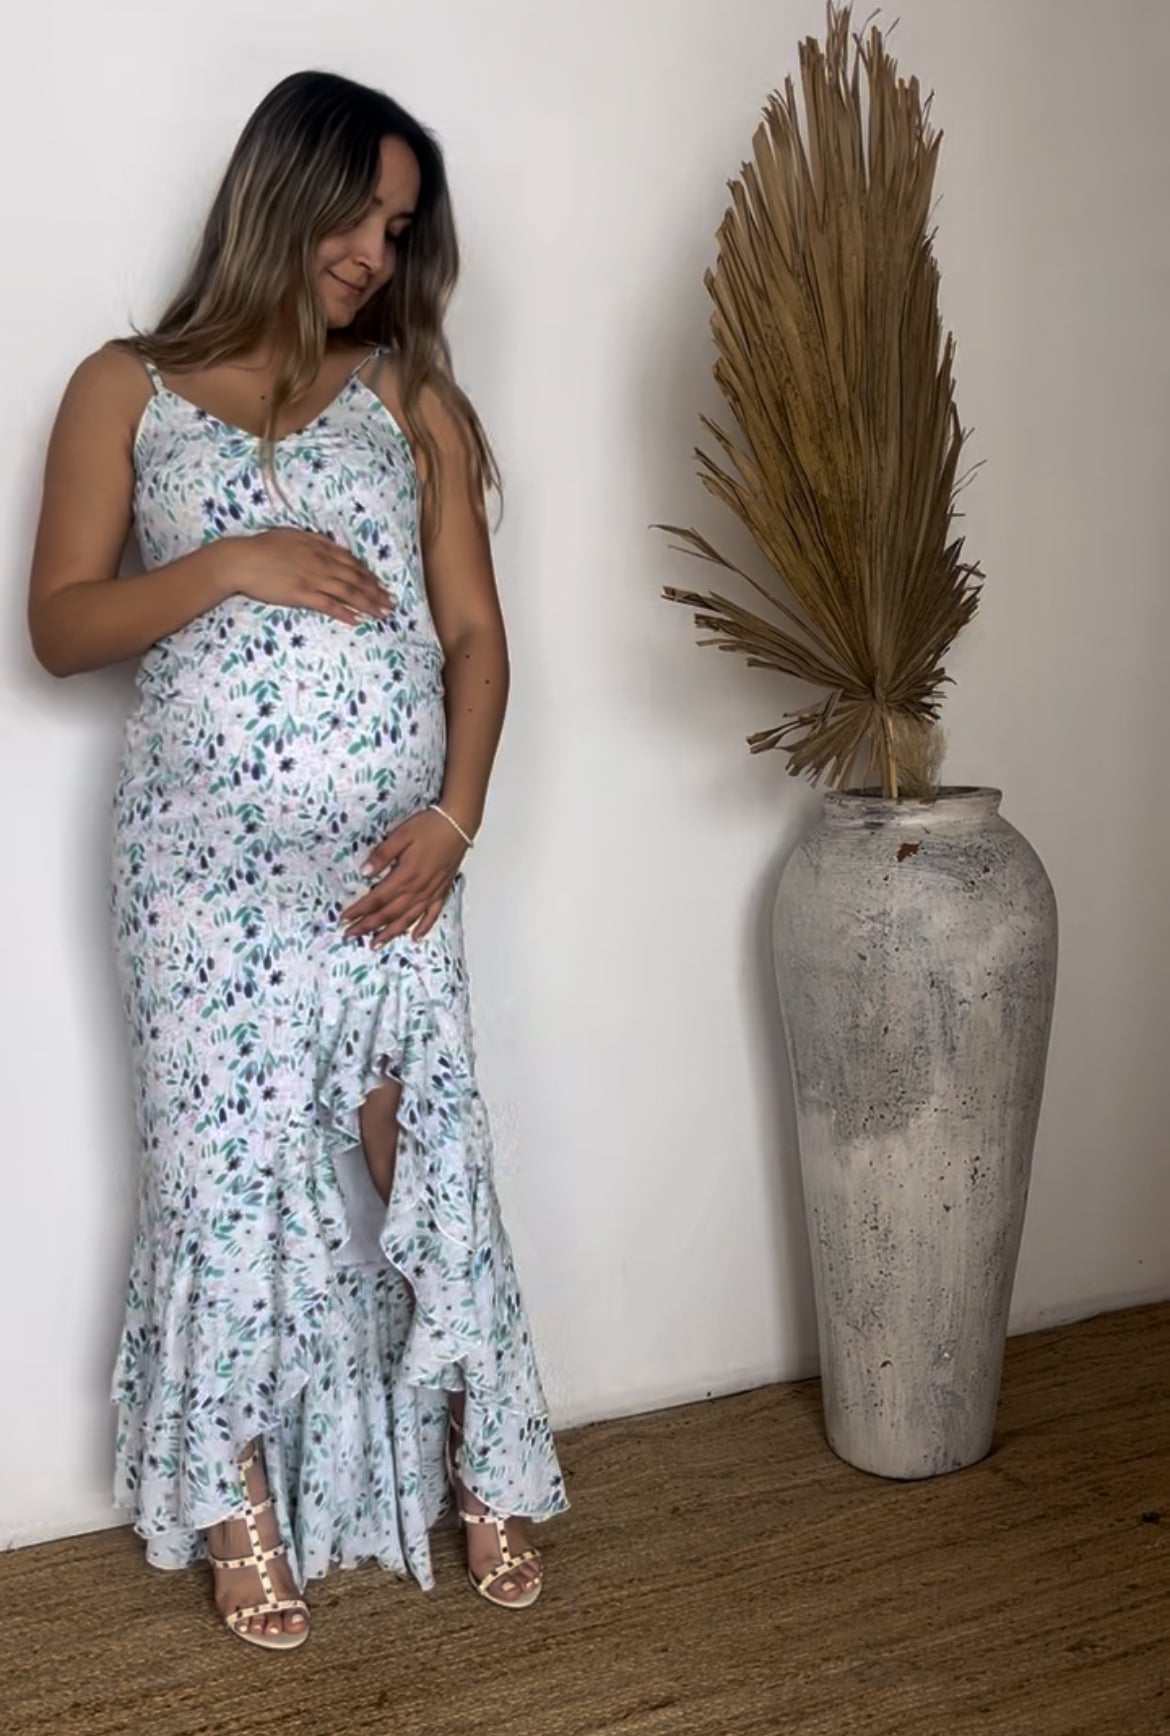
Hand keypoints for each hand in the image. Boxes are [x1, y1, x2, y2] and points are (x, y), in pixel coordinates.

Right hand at [212, 528, 392, 624]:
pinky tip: (356, 620)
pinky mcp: (302, 594)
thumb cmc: (263, 546)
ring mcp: (313, 578)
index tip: (380, 584)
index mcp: (319, 547)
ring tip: (382, 613)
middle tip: (391, 602)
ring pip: (348, 592)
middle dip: (376, 591)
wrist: (242, 559)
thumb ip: (314, 541)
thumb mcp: (293, 536)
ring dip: (368, 603)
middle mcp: (321, 562)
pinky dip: (344, 612)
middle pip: (356, 578)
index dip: (369, 575)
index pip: (352, 562)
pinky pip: (328, 604)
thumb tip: (330, 545)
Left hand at [340, 807, 468, 945]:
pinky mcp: (442, 891)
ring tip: (375, 943)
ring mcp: (431, 893)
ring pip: (407, 919)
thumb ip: (382, 855)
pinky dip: (423, 928)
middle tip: (350, 935)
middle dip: (368, 926)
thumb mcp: (400, 835)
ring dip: (390, 933)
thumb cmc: (429, 827)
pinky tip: (415, 937)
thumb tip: (365, 871)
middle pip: (389, 913)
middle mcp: (418, 889)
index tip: (344, 918)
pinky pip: (432, 915)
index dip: (359, 910)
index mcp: (405, 876)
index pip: (377, 898)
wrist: (459, 824)